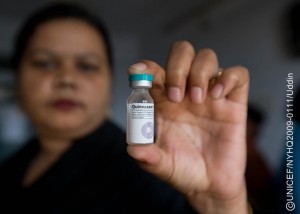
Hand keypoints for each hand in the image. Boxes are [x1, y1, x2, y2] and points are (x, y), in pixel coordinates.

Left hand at [127, 41, 248, 212]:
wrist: (212, 185)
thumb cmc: (184, 170)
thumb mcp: (162, 165)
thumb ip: (148, 157)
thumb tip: (132, 148)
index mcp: (164, 102)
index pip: (153, 71)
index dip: (145, 66)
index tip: (137, 72)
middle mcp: (186, 92)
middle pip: (181, 53)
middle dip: (177, 67)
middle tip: (176, 96)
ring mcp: (210, 95)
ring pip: (206, 57)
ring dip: (199, 72)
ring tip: (198, 100)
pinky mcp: (233, 102)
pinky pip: (238, 74)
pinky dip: (229, 78)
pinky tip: (219, 96)